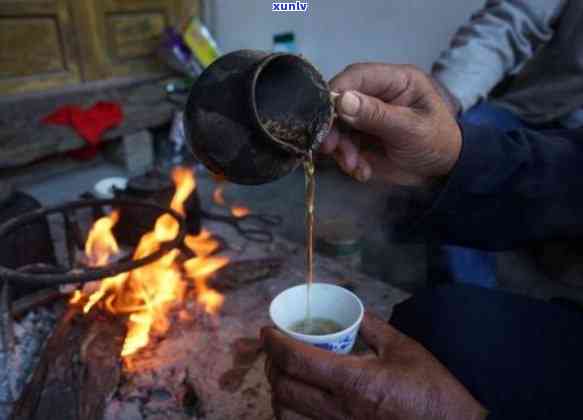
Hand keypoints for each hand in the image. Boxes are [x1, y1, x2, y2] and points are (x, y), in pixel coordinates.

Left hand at [262, 311, 486, 419]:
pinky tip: (298, 402)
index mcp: (353, 380)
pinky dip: (292, 414)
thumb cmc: (432, 390)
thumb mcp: (404, 348)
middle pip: (284, 388)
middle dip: (270, 365)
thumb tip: (351, 311)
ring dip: (277, 393)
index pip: (297, 360)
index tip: (266, 330)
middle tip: (273, 349)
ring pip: (287, 415)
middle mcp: (339, 409)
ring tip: (282, 375)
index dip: (274, 343)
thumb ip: (372, 327)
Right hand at [323, 63, 461, 186]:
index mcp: (394, 81)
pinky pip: (343, 147)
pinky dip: (348, 161)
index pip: (357, 76)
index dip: (336, 91)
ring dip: (340, 148)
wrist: (444, 173)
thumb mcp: (411, 128)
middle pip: (340, 103)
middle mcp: (376, 96)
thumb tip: (342, 100)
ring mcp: (366, 119)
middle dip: (333, 126)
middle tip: (331, 147)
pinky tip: (362, 172)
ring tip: (354, 165)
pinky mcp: (360, 140)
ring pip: (337, 128)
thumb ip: (377, 115)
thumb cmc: (438, 142)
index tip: (324, 112)